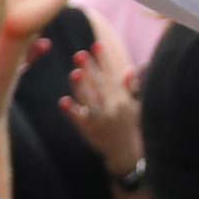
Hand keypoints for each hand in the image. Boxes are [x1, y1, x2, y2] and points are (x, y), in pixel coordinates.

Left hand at [59, 42, 142, 171]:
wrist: (126, 153)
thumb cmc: (130, 125)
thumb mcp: (135, 106)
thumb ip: (130, 88)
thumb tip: (128, 70)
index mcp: (124, 99)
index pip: (113, 75)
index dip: (105, 60)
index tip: (97, 45)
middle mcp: (114, 108)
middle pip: (100, 84)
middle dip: (91, 69)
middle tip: (80, 54)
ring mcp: (101, 119)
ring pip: (90, 99)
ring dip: (82, 86)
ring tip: (75, 73)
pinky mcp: (90, 130)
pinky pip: (79, 119)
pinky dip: (72, 110)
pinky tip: (63, 101)